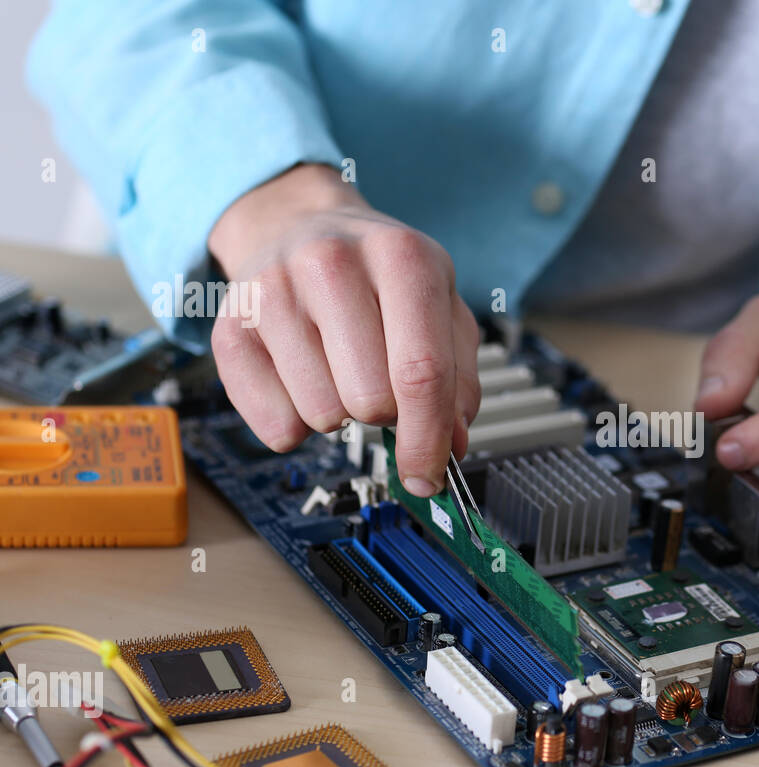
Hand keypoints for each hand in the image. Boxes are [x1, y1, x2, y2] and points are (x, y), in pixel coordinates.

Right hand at [207, 163, 479, 496]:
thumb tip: (451, 445)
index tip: (428, 476)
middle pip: (371, 400)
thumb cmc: (377, 275)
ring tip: (339, 370)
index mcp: (401, 257)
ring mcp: (273, 292)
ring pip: (322, 415)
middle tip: (380, 385)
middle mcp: (331, 263)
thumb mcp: (439, 305)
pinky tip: (302, 379)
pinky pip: (274, 423)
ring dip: (340, 414)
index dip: (428, 439)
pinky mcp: (229, 326)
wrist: (298, 226)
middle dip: (385, 414)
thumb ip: (458, 377)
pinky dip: (295, 421)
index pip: (422, 372)